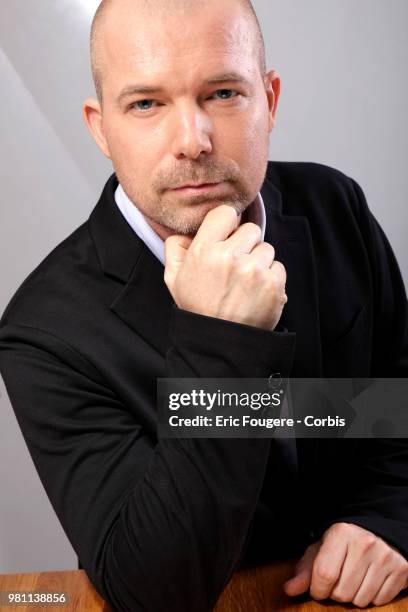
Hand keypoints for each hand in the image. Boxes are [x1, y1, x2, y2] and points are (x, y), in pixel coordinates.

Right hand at [164, 204, 286, 330]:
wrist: (220, 343)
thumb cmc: (198, 308)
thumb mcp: (174, 278)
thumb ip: (175, 248)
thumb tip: (187, 232)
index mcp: (204, 251)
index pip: (226, 213)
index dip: (227, 224)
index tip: (227, 237)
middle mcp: (230, 257)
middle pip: (251, 229)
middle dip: (245, 244)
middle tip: (236, 265)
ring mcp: (254, 271)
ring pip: (266, 248)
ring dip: (259, 262)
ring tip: (245, 282)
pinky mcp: (273, 285)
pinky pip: (278, 267)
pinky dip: (270, 278)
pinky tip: (256, 292)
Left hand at [283, 522, 407, 606]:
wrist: (380, 532)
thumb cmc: (346, 542)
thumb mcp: (322, 548)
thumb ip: (306, 569)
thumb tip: (289, 589)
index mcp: (341, 534)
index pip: (324, 574)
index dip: (317, 589)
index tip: (318, 588)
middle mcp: (365, 544)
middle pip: (341, 592)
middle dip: (335, 593)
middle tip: (339, 580)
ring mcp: (385, 558)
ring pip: (360, 601)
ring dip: (353, 597)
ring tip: (354, 579)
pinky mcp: (401, 571)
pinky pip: (379, 601)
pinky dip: (371, 597)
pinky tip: (369, 581)